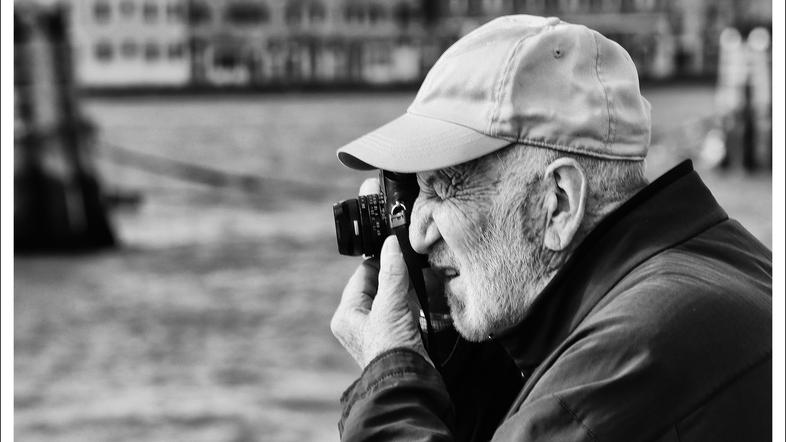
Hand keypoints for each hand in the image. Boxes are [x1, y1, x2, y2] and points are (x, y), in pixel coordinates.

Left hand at [330, 179, 430, 368]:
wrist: (409, 385)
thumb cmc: (391, 351)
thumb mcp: (390, 307)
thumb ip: (392, 273)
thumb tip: (391, 244)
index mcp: (347, 314)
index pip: (363, 274)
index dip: (382, 260)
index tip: (401, 248)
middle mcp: (361, 322)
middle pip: (383, 284)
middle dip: (404, 274)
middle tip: (421, 261)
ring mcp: (381, 330)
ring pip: (399, 297)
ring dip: (416, 287)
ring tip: (433, 275)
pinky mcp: (400, 337)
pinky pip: (410, 311)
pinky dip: (423, 302)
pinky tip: (435, 293)